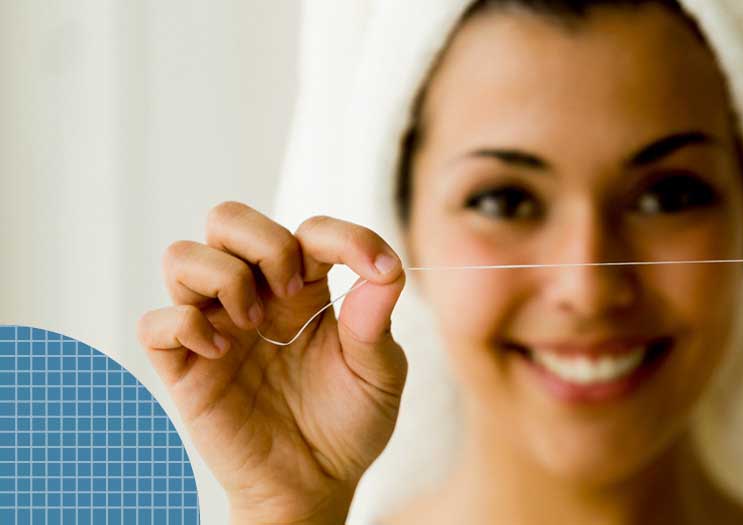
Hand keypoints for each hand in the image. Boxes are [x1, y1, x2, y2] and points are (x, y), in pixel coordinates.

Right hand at [136, 202, 408, 523]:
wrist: (318, 486)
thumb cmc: (349, 425)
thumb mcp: (381, 374)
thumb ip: (378, 321)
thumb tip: (385, 271)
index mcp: (304, 288)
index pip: (308, 230)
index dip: (345, 236)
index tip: (380, 273)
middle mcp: (255, 297)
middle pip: (227, 218)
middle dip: (264, 241)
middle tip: (293, 290)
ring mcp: (216, 328)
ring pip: (182, 255)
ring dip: (224, 278)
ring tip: (256, 324)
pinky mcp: (186, 368)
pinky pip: (155, 322)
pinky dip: (184, 325)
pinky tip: (221, 353)